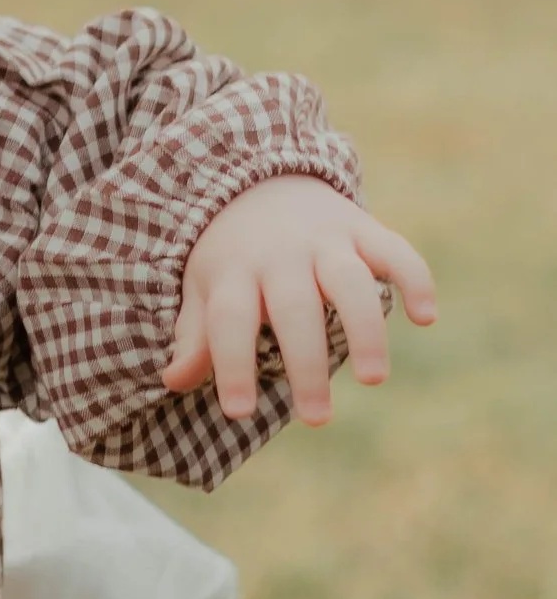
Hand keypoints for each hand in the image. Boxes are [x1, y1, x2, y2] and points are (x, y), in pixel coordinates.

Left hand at [167, 174, 433, 424]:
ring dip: (365, 329)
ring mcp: (325, 240)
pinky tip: (425, 317)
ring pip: (349, 282)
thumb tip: (173, 382)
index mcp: (233, 272)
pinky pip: (395, 250)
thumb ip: (196, 337)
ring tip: (374, 379)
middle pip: (293, 309)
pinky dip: (415, 279)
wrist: (263, 179)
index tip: (239, 413)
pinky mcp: (364, 229)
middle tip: (316, 419)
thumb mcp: (204, 287)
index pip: (228, 321)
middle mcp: (280, 254)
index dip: (231, 366)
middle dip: (306, 364)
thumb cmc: (231, 255)